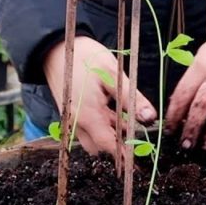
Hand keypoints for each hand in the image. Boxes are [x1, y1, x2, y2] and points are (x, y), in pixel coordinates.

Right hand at [44, 37, 155, 156]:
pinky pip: (86, 128)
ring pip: (93, 138)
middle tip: (136, 133)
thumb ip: (132, 98)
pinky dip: (101, 125)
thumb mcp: (113, 74)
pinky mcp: (70, 113)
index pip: (109, 146)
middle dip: (118, 143)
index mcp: (88, 116)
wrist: (55, 48)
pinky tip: (112, 111)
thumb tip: (150, 118)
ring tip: (126, 119)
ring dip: (109, 134)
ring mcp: (72, 119)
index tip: (139, 157)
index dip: (125, 154)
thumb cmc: (84, 58)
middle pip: (100, 146)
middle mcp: (77, 123)